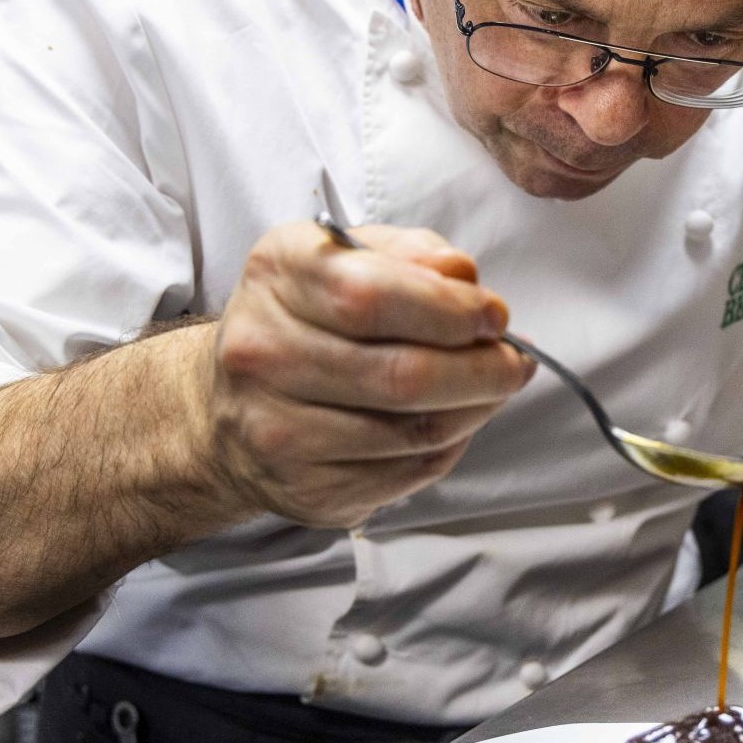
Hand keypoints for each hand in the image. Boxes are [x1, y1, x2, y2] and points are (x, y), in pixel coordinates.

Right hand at [201, 222, 534, 527]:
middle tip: (514, 362)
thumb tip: (465, 280)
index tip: (494, 316)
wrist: (227, 409)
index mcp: (276, 276)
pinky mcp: (305, 489)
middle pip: (401, 376)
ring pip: (413, 433)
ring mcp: (278, 430)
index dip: (451, 311)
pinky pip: (405, 474)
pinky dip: (446, 448)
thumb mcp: (347, 258)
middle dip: (481, 371)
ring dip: (474, 411)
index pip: (372, 297)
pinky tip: (449, 423)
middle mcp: (263, 353)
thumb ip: (411, 254)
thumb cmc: (305, 320)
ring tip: (490, 390)